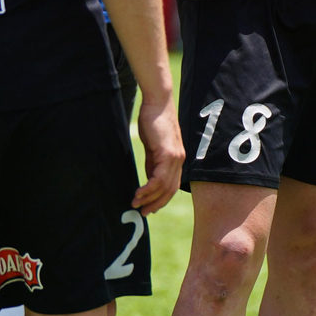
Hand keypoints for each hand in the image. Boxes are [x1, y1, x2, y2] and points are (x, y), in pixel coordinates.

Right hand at [130, 92, 183, 213]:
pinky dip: (149, 188)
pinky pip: (159, 178)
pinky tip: (139, 193)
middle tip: (142, 212)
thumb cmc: (152, 121)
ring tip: (136, 204)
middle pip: (170, 190)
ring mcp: (175, 157)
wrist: (157, 102)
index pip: (172, 186)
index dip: (161, 199)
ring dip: (149, 198)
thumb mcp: (152, 147)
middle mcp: (179, 160)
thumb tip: (149, 179)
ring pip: (164, 186)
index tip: (149, 208)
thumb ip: (153, 163)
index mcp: (177, 159)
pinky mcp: (167, 153)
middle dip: (156, 204)